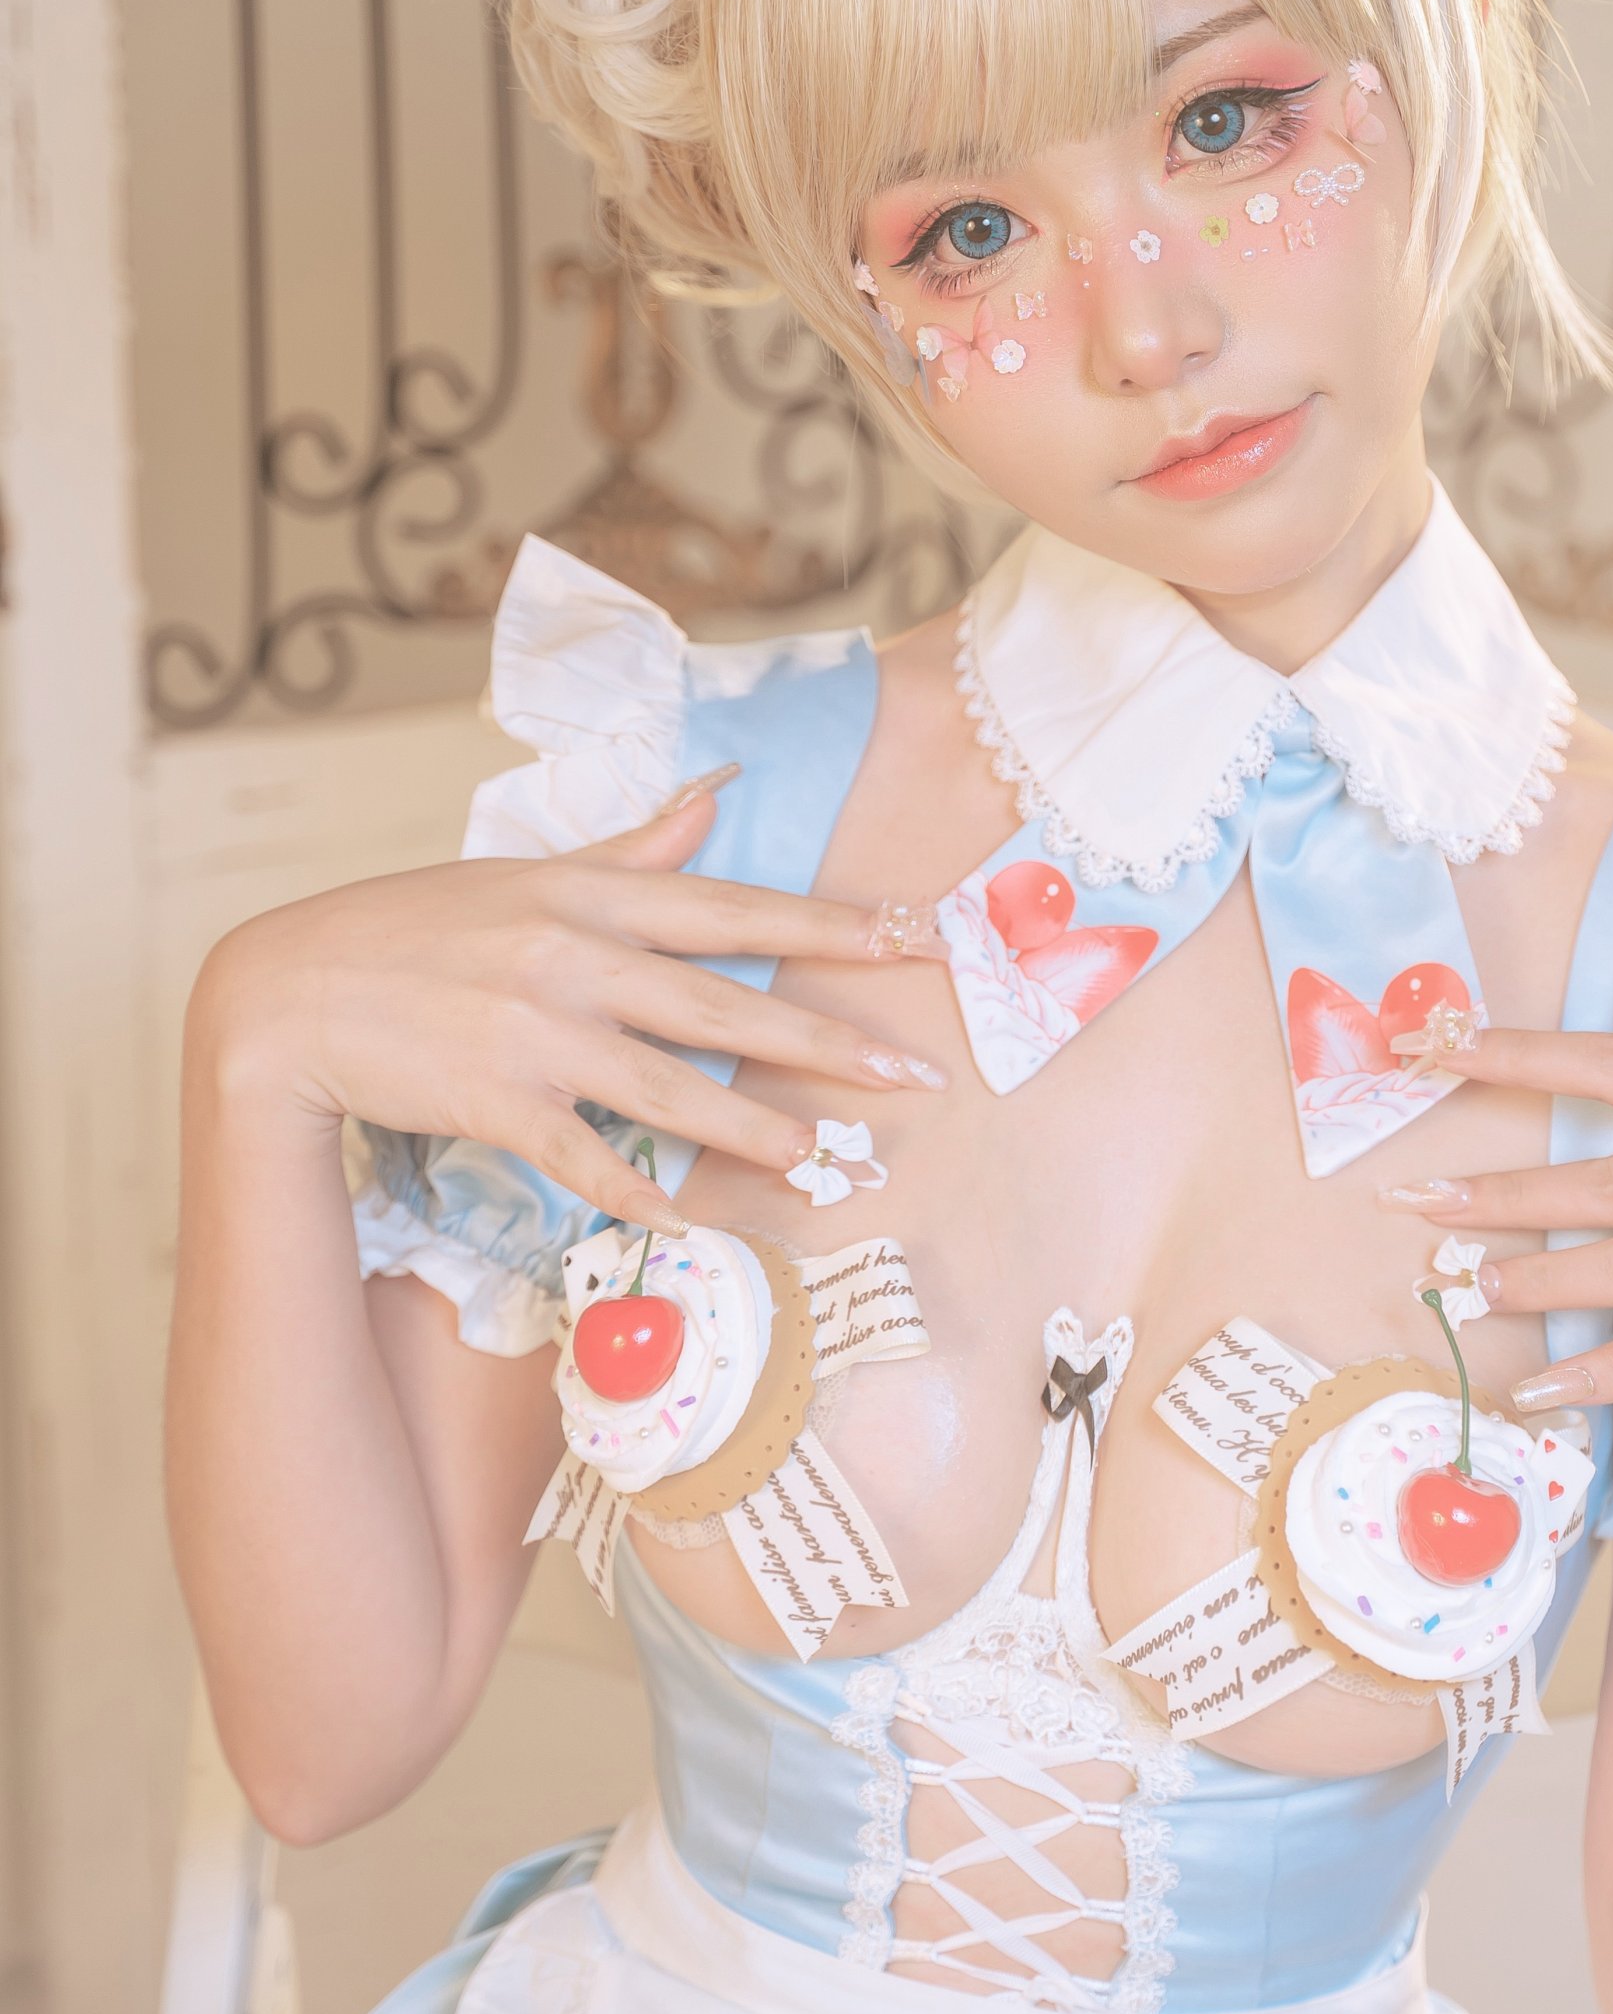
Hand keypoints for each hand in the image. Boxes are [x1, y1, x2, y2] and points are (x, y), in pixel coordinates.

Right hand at [189, 766, 952, 1225]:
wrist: (291, 988)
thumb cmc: (413, 928)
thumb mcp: (527, 873)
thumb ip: (633, 849)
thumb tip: (715, 796)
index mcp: (592, 896)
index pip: (738, 909)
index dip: (836, 925)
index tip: (919, 938)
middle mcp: (575, 957)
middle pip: (726, 1003)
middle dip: (827, 1040)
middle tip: (912, 1074)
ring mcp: (534, 1031)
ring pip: (667, 1085)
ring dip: (750, 1124)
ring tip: (820, 1154)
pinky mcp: (493, 1099)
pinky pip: (580, 1155)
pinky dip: (630, 1188)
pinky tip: (684, 1216)